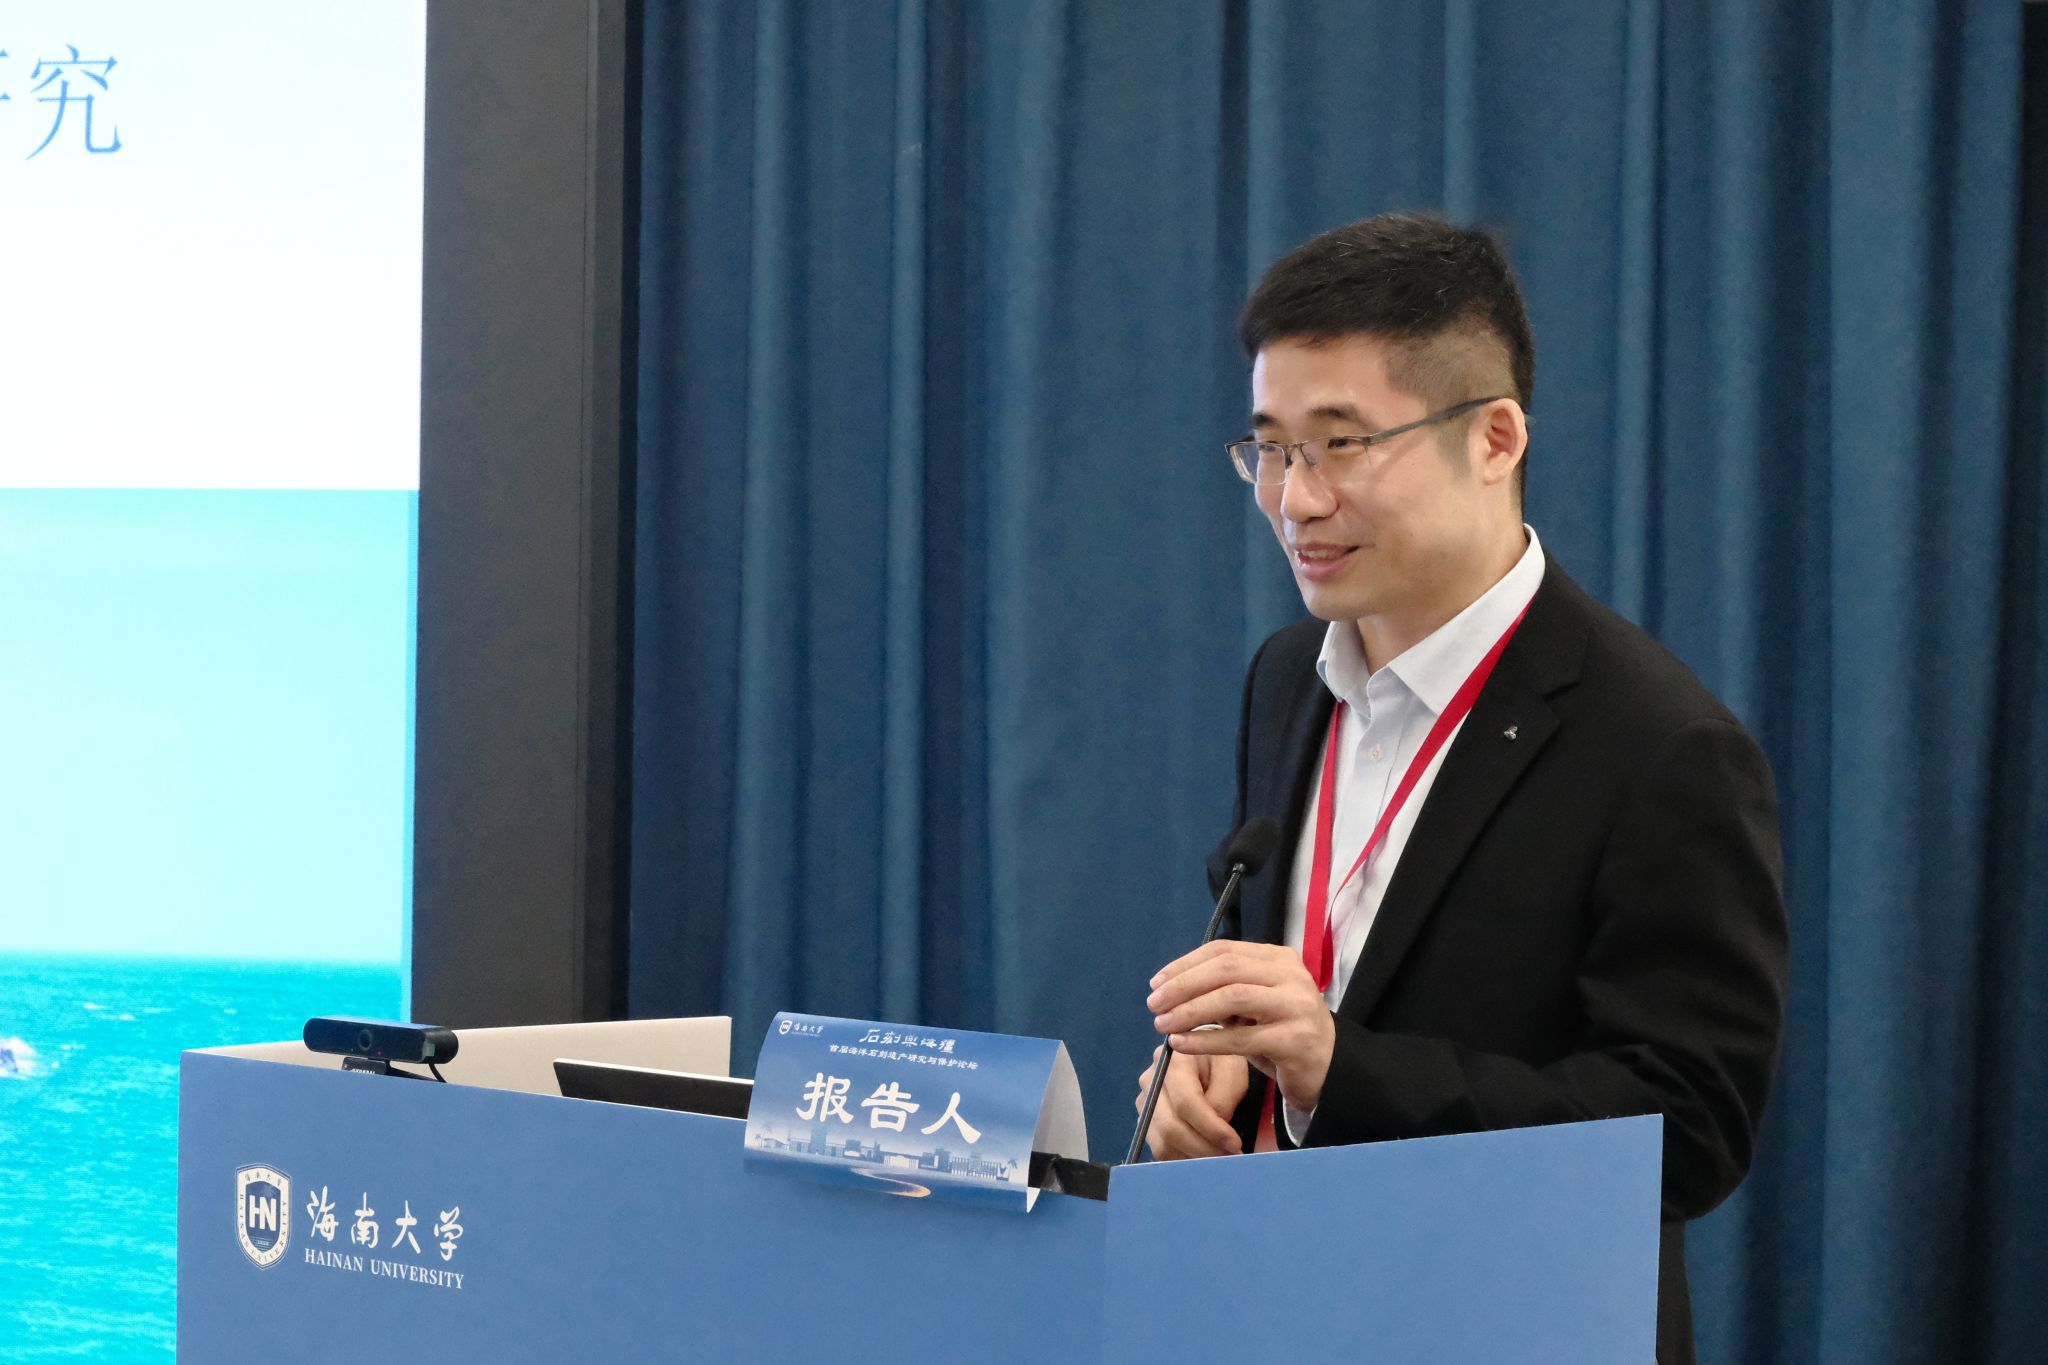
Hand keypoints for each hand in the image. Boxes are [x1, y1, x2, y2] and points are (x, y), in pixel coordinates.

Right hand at [1134, 1045, 1247, 1159]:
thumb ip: (1223, 1098)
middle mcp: (1150, 1081)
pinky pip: (1161, 1149)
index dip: (1210, 1128)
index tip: (1234, 1144)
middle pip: (1170, 1128)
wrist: (1205, 1056)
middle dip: (1203, 1148)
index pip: (1186, 1103)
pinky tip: (1204, 1152)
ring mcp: (1145, 1103)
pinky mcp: (1146, 1120)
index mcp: (1173, 1061)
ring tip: (1219, 1156)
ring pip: (1163, 1144)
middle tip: (1230, 1157)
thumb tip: (1214, 1133)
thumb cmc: (1222, 1060)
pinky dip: (1184, 1157)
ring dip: (1194, 1157)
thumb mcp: (1232, 1070)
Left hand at [1146, 940, 1335, 1111]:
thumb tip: (1170, 989)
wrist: (1329, 1068)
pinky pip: (1241, 1038)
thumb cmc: (1281, 1033)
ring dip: (1190, 1011)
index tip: (1156, 983)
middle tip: (1154, 1004)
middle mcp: (1290, 975)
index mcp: (1278, 958)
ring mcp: (1296, 1006)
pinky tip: (1181, 1044)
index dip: (1185, 964)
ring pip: (1233, 998)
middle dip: (1183, 985)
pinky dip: (1206, 1040)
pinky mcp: (1295, 1040)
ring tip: (1162, 1025)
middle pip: (1226, 969)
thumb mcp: (1253, 1004)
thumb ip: (1223, 989)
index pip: (1223, 950)